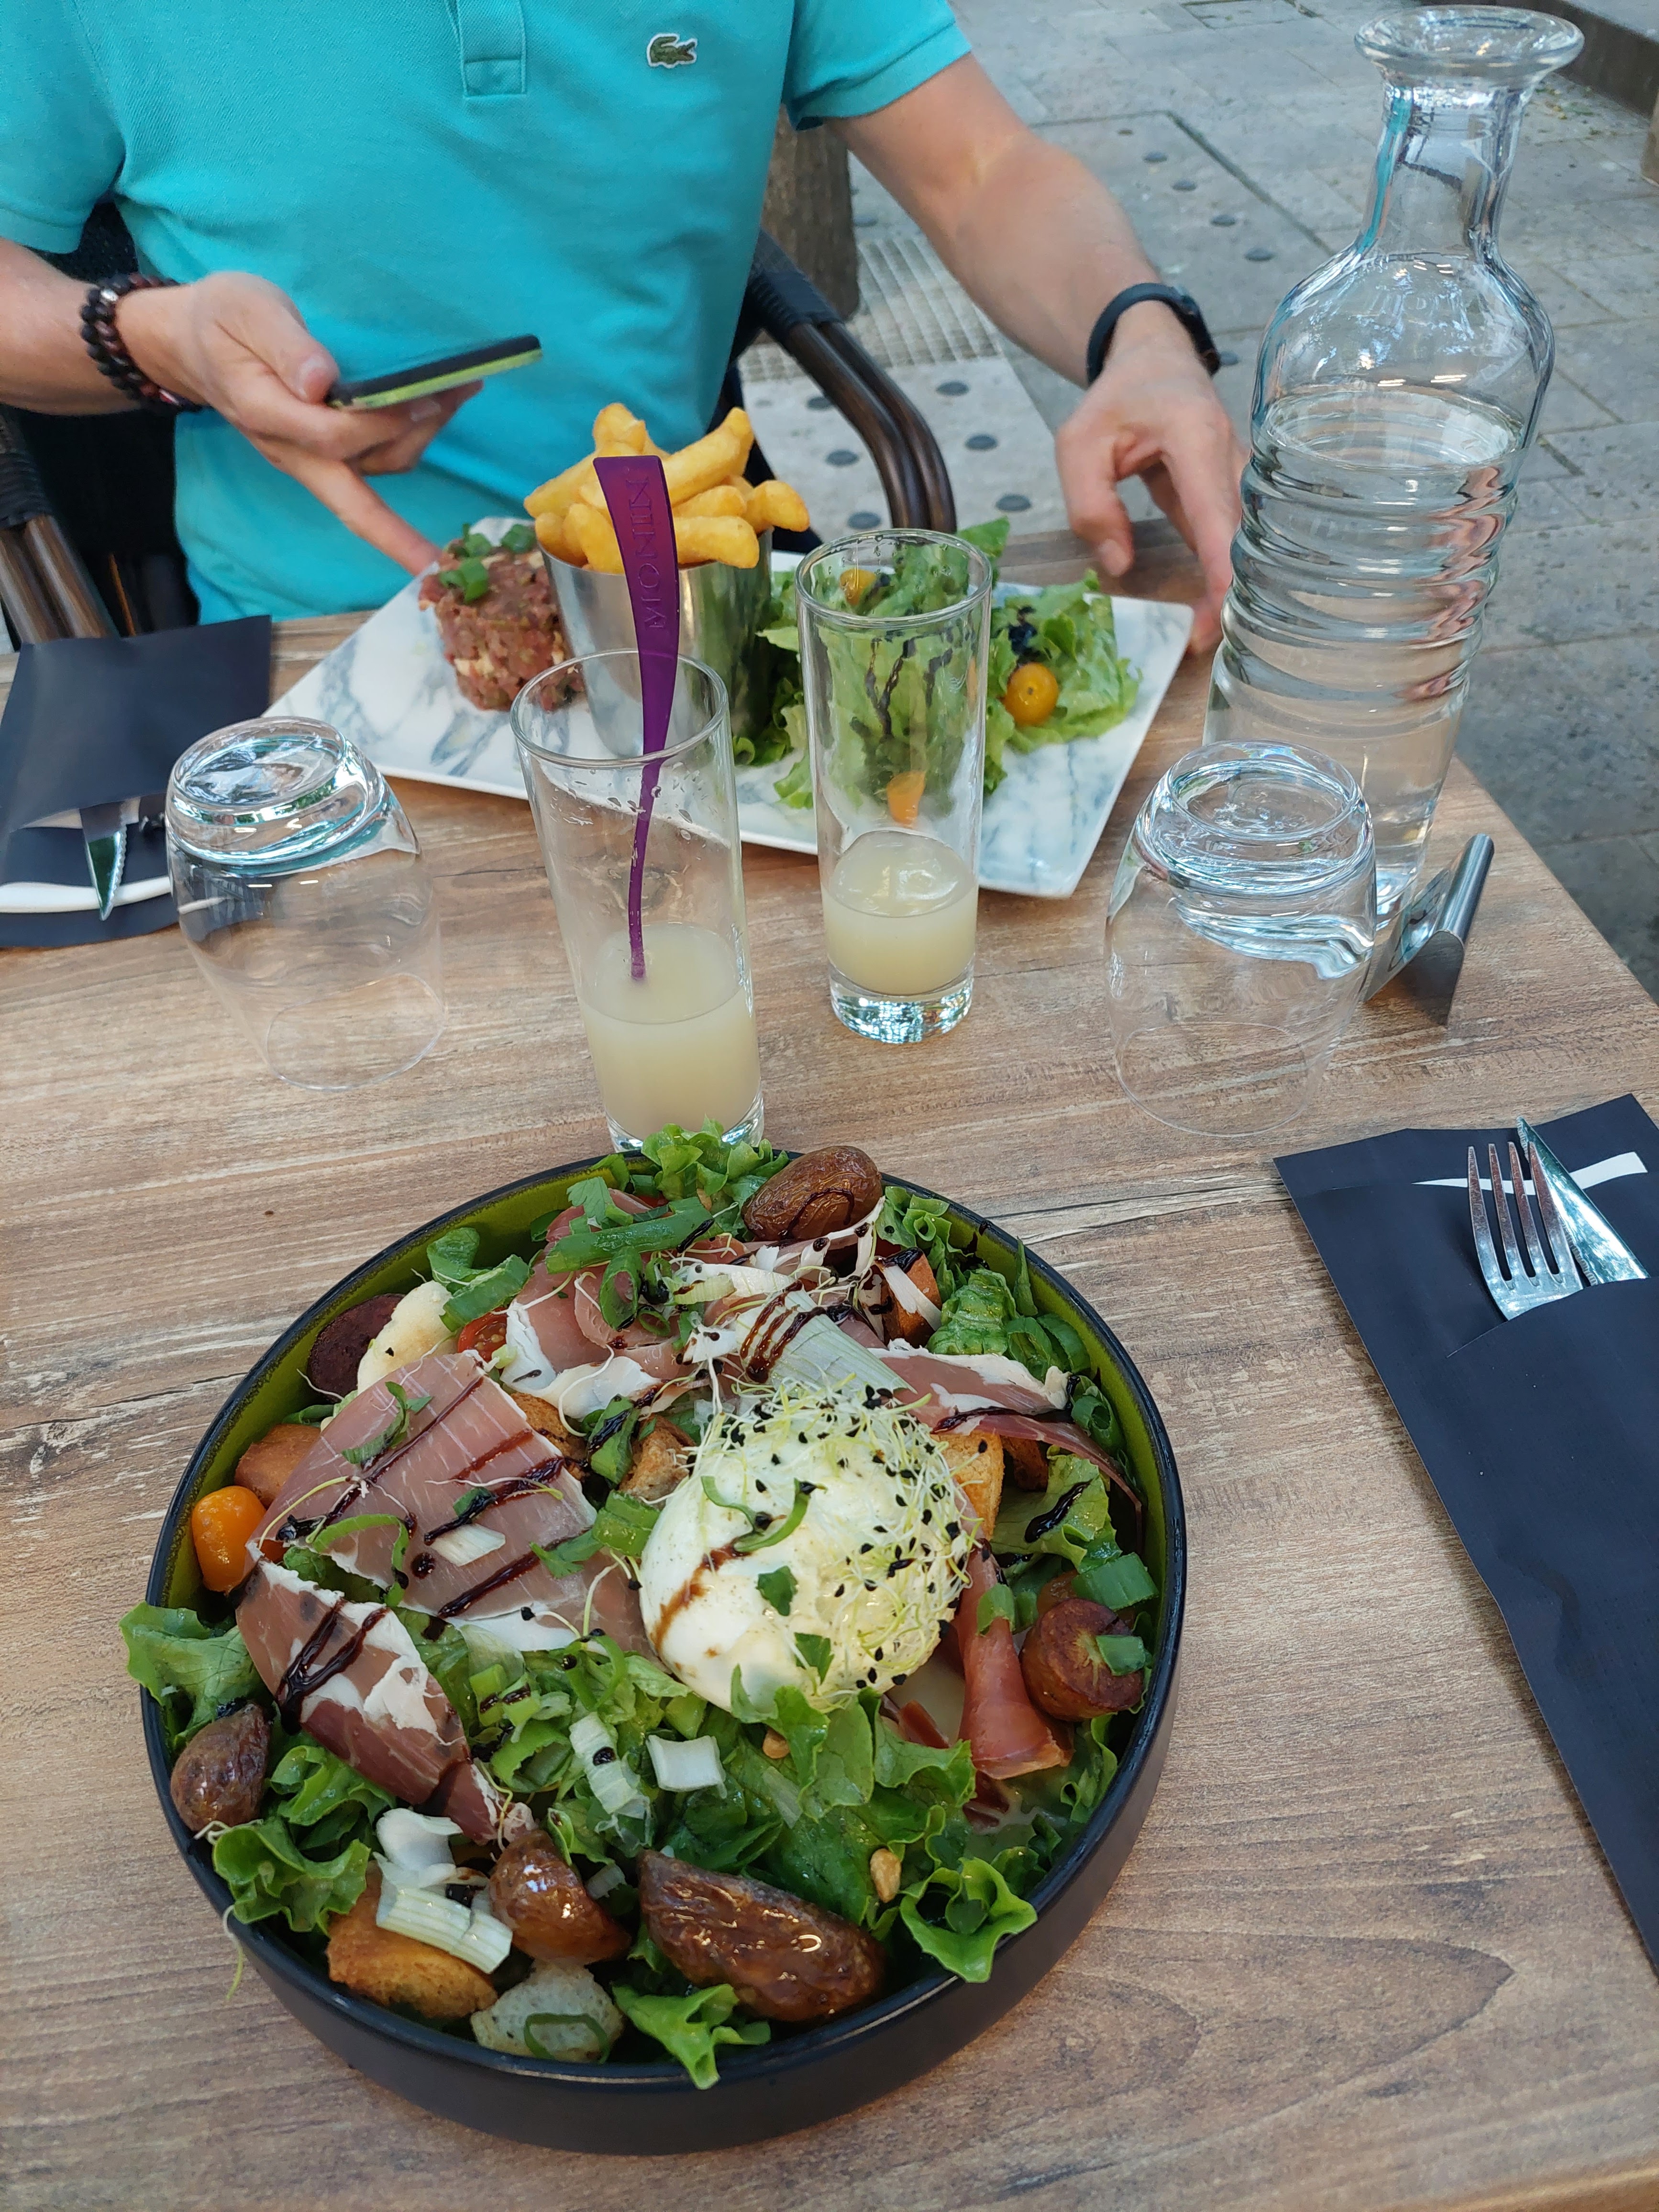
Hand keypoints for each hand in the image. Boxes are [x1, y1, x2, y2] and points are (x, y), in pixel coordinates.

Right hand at [119, 273, 480, 574]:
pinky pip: (377, 458)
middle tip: (441, 555)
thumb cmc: (221, 319)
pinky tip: (439, 403)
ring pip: (377, 471)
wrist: (191, 340)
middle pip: (354, 506)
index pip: (333, 438)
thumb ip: (284, 345)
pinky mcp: (327, 451)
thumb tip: (320, 380)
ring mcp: (311, 457)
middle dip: (398, 538)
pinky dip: (412, 438)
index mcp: (268, 415)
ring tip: (460, 392)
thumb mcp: (247, 311)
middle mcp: (294, 451)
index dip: (380, 423)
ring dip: (422, 444)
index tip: (422, 396)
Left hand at [1054, 302, 1246, 654]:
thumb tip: (1117, 565)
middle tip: (1201, 645)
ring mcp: (1235, 477)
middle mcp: (1229, 458)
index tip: (1216, 618)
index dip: (1221, 571)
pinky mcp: (1226, 495)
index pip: (1217, 514)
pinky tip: (1207, 614)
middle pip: (1239, 537)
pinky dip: (1220, 577)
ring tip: (1204, 639)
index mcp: (1196, 436)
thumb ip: (1089, 504)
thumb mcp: (1078, 442)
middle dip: (1226, 595)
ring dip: (1227, 591)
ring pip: (1242, 542)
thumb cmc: (1117, 398)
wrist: (1156, 359)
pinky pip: (1228, 540)